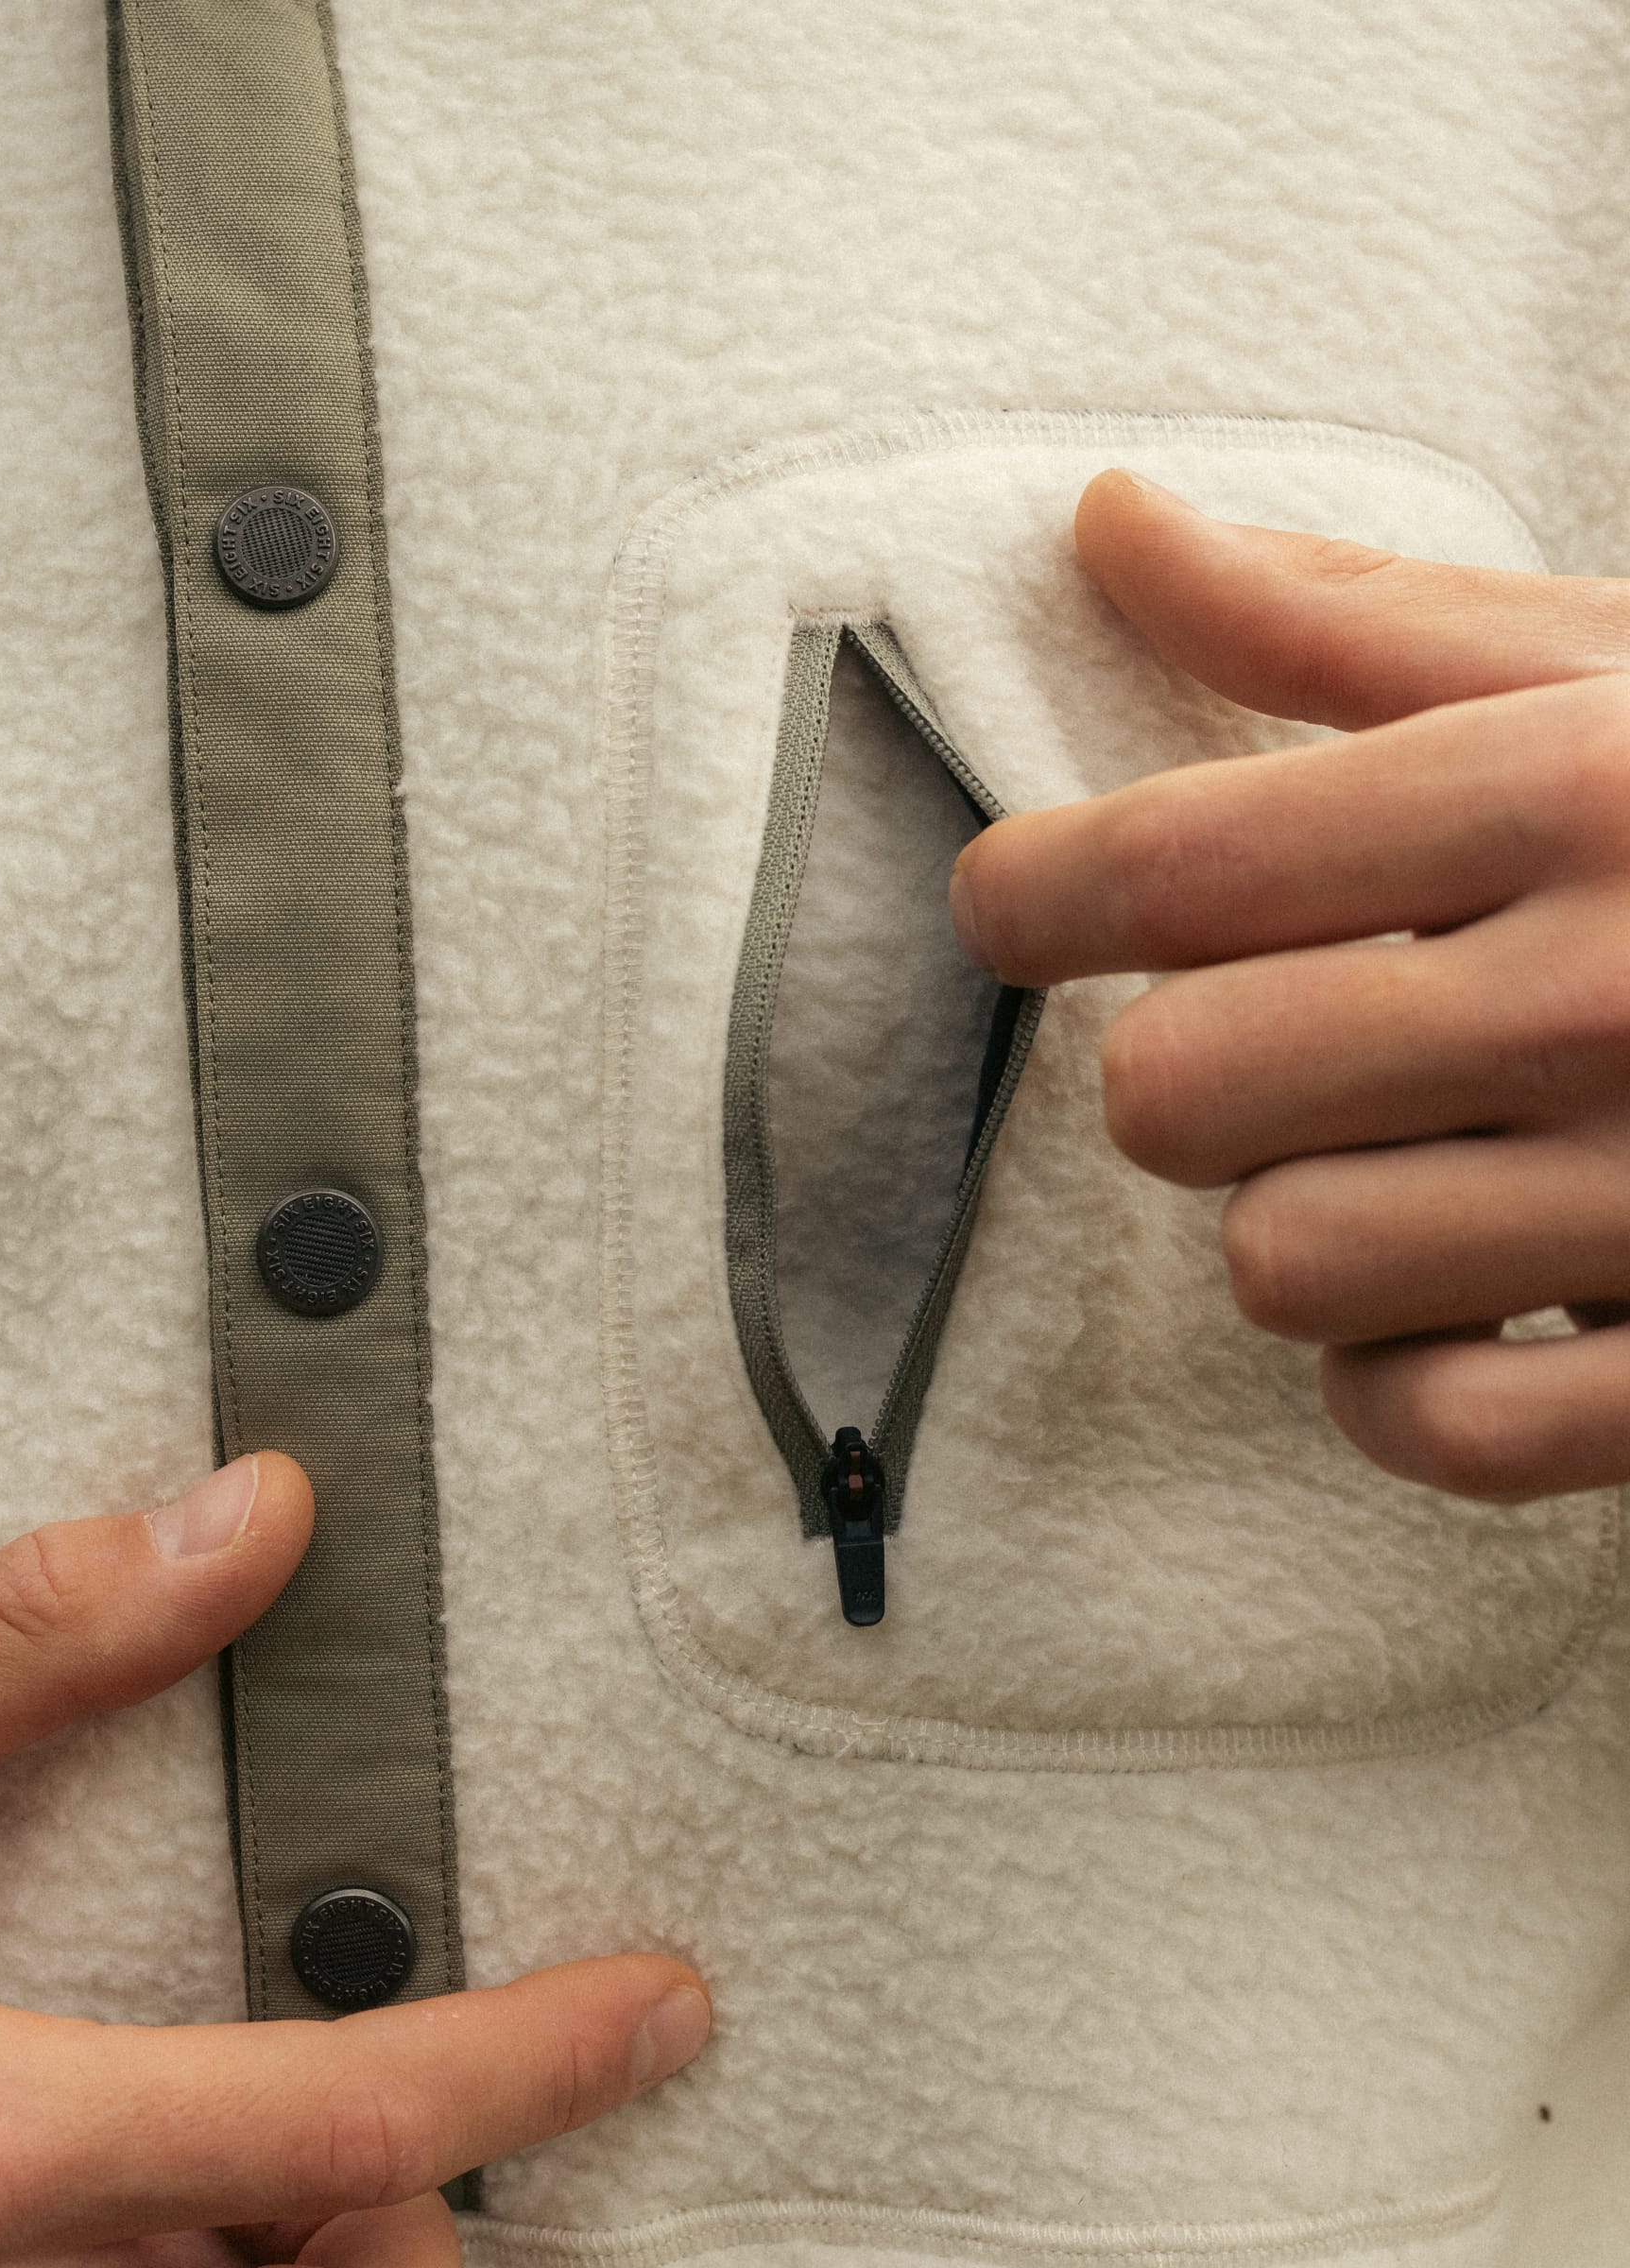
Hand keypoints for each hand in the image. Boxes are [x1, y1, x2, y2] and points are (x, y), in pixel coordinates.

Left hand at [949, 470, 1629, 1502]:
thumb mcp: (1615, 673)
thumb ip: (1346, 622)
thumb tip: (1106, 527)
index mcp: (1577, 793)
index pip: (1183, 864)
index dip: (1031, 893)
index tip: (1013, 903)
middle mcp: (1615, 995)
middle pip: (1183, 1092)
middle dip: (1183, 1070)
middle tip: (1273, 1038)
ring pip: (1278, 1267)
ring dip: (1298, 1218)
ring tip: (1403, 1160)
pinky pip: (1420, 1426)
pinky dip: (1398, 1375)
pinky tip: (1459, 1296)